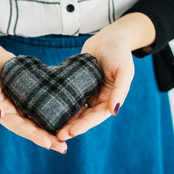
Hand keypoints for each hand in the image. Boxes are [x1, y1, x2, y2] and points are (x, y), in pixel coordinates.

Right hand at [0, 34, 66, 153]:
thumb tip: (0, 113)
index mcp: (1, 113)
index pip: (19, 127)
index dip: (33, 135)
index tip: (48, 143)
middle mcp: (14, 112)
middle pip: (32, 128)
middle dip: (47, 138)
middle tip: (63, 147)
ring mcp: (23, 104)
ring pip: (40, 119)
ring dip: (53, 129)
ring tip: (69, 137)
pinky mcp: (31, 95)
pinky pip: (43, 105)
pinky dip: (54, 112)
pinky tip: (68, 116)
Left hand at [57, 13, 155, 140]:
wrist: (109, 38)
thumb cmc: (119, 52)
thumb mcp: (125, 70)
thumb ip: (120, 90)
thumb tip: (114, 111)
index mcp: (111, 98)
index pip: (97, 116)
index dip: (85, 125)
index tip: (71, 132)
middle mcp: (98, 98)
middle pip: (84, 117)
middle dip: (72, 127)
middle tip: (58, 136)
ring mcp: (87, 92)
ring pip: (75, 110)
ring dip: (65, 119)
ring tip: (51, 128)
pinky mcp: (77, 85)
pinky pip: (68, 97)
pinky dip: (60, 104)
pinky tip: (49, 109)